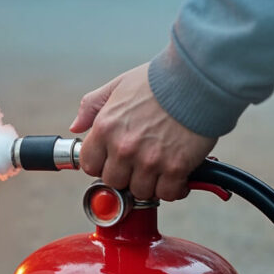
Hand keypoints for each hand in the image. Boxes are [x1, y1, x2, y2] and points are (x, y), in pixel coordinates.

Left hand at [69, 64, 216, 200]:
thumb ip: (91, 106)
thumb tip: (76, 126)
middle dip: (125, 175)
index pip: (89, 165)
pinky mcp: (175, 167)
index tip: (112, 161)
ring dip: (149, 183)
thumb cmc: (159, 80)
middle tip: (139, 165)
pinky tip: (176, 176)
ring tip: (159, 169)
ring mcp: (149, 160)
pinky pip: (167, 193)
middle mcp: (123, 147)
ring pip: (140, 192)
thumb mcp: (117, 86)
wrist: (197, 79)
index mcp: (105, 128)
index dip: (101, 165)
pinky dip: (172, 189)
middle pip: (114, 182)